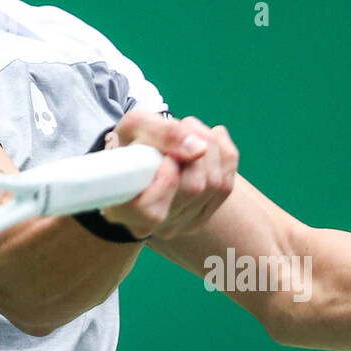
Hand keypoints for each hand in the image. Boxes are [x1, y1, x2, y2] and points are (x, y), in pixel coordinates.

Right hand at [100, 112, 238, 239]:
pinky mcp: (201, 217)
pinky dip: (225, 156)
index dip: (166, 174)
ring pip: (216, 184)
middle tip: (184, 124)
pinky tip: (212, 140)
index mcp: (124, 211)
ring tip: (193, 130)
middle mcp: (153, 226)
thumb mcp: (135, 127)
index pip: (151, 210)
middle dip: (196, 146)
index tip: (165, 151)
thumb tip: (199, 148)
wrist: (135, 158)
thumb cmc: (129, 143)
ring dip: (211, 147)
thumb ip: (163, 134)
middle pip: (194, 187)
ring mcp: (180, 225)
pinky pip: (227, 186)